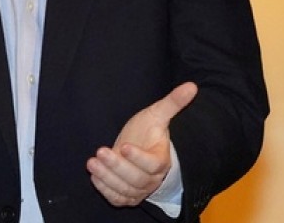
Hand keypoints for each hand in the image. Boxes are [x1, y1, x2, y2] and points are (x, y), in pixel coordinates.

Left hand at [86, 82, 197, 206]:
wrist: (141, 149)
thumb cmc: (149, 132)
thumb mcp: (158, 115)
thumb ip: (173, 102)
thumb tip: (191, 85)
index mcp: (161, 160)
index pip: (152, 164)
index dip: (139, 158)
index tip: (124, 146)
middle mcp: (151, 179)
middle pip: (136, 179)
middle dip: (117, 166)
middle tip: (101, 151)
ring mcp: (139, 189)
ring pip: (125, 190)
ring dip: (107, 177)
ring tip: (92, 162)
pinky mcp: (126, 195)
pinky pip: (117, 198)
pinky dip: (105, 189)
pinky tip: (94, 175)